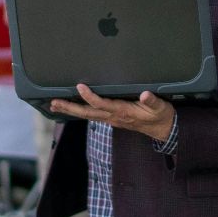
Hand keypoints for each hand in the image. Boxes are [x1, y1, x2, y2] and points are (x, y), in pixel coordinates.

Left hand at [50, 84, 176, 142]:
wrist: (163, 129)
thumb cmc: (161, 116)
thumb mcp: (160, 108)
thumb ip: (152, 101)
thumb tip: (146, 95)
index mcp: (123, 112)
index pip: (102, 104)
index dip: (90, 96)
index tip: (80, 86)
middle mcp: (114, 117)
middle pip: (87, 113)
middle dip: (70, 108)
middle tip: (53, 103)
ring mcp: (111, 119)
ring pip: (87, 115)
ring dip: (71, 110)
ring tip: (55, 105)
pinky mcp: (112, 118)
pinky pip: (92, 115)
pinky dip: (79, 111)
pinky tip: (71, 108)